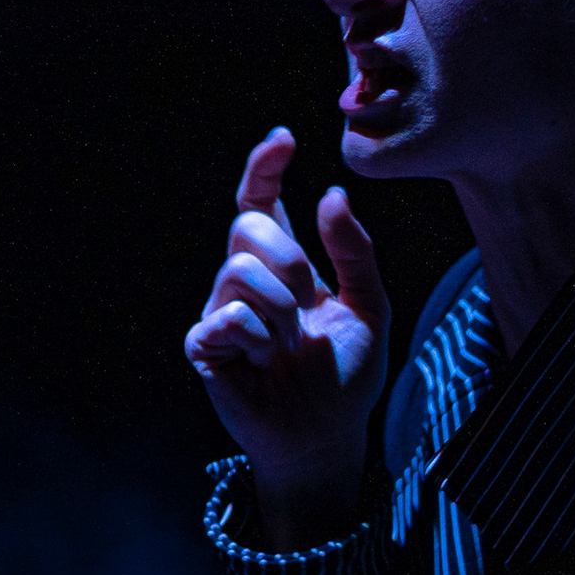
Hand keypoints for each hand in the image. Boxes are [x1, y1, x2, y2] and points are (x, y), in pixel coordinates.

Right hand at [183, 127, 390, 534]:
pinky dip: (258, 338)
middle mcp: (244, 279)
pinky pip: (226, 316)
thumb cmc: (345, 374)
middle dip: (290, 257)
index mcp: (281, 263)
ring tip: (291, 343)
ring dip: (281, 307)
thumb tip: (332, 193)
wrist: (328, 434)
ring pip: (238, 269)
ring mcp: (220, 310)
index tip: (284, 140)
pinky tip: (264, 361)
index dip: (264, 166)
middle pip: (247, 226)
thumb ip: (356, 253)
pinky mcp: (204, 345)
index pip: (259, 200)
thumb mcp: (370, 307)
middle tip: (310, 302)